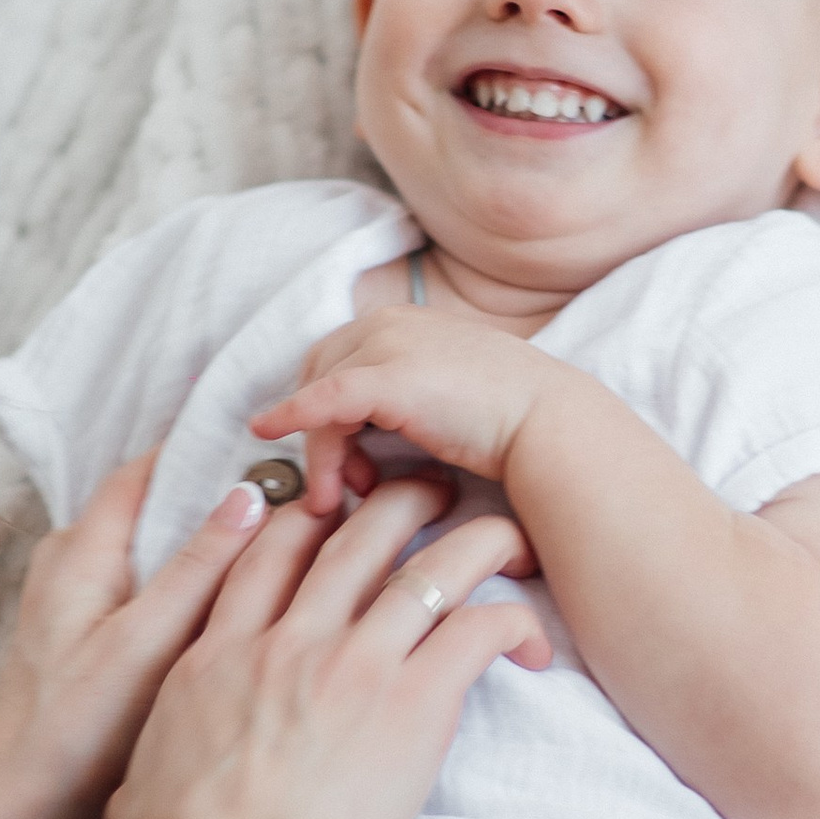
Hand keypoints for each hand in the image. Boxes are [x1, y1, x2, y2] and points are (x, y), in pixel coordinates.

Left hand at [0, 462, 278, 818]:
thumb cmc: (66, 746)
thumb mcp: (141, 646)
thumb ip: (197, 571)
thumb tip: (250, 495)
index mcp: (79, 556)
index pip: (149, 470)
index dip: (212, 448)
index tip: (284, 438)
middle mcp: (86, 582)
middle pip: (169, 517)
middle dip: (234, 504)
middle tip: (317, 494)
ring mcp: (101, 631)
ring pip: (178, 573)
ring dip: (233, 564)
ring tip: (310, 554)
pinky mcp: (117, 678)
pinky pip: (178, 622)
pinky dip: (220, 615)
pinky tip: (271, 632)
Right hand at [107, 473, 548, 818]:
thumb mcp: (139, 785)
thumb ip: (159, 762)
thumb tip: (144, 788)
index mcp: (218, 656)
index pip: (262, 558)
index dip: (298, 521)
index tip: (326, 511)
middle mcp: (287, 642)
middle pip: (349, 539)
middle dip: (391, 503)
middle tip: (422, 494)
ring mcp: (352, 663)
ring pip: (424, 567)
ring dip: (471, 541)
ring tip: (501, 535)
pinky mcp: (412, 701)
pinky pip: (475, 630)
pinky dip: (509, 622)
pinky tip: (529, 637)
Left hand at [251, 310, 571, 516]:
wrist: (552, 424)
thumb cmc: (512, 420)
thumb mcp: (449, 392)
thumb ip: (408, 396)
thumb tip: (371, 432)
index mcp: (405, 321)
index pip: (338, 359)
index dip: (328, 412)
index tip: (348, 464)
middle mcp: (389, 322)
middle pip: (319, 373)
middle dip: (321, 432)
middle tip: (343, 487)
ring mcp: (387, 345)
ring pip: (320, 395)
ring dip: (321, 450)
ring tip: (342, 496)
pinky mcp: (387, 378)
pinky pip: (323, 399)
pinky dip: (292, 415)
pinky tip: (267, 430)